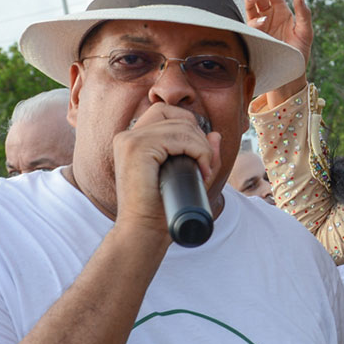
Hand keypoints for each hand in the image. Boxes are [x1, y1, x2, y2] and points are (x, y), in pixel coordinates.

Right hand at [111, 103, 221, 233]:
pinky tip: (199, 170)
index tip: (199, 156)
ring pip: (181, 125)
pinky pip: (178, 137)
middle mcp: (128, 136)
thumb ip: (202, 154)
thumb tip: (216, 135)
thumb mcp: (188, 176)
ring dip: (201, 147)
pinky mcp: (136, 148)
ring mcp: (130, 140)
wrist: (144, 231)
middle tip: (204, 165)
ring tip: (204, 171)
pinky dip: (198, 151)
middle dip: (198, 136)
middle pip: (175, 114)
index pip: (166, 112)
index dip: (189, 127)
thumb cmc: (162, 209)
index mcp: (133, 140)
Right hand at [246, 0, 312, 64]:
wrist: (289, 77)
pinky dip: (255, 22)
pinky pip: (250, 25)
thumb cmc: (299, 54)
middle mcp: (267, 15)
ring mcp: (259, 26)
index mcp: (280, 10)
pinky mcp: (254, 37)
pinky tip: (262, 20)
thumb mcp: (306, 32)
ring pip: (250, 7)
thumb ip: (304, 13)